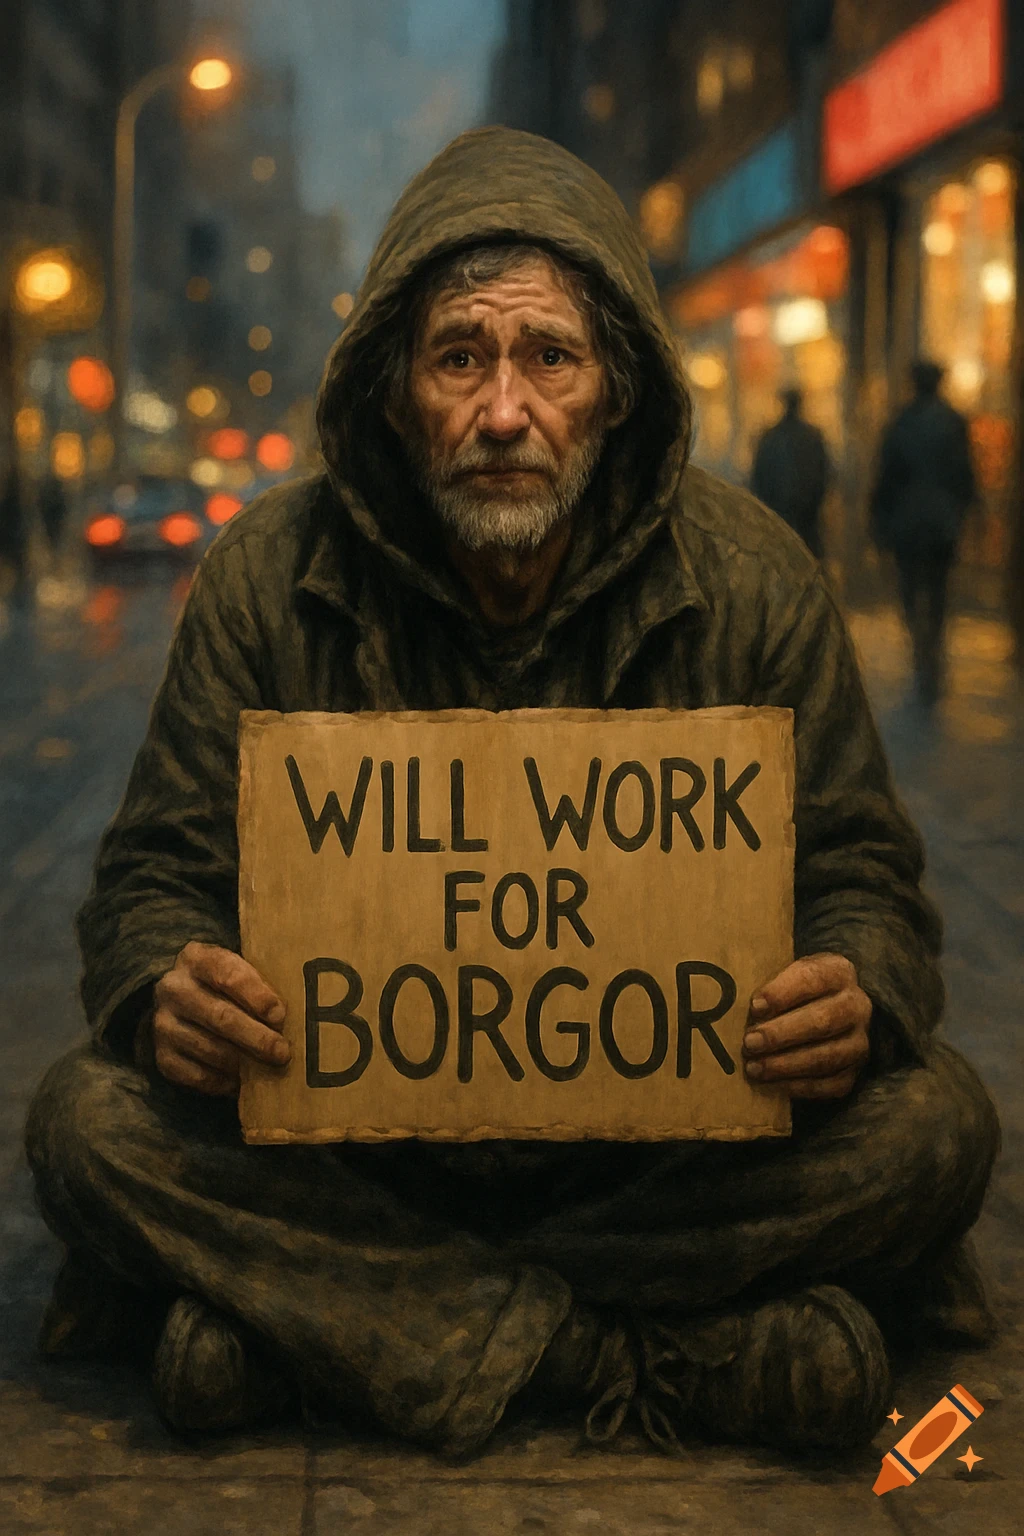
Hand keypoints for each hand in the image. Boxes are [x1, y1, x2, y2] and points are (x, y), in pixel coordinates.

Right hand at [152, 942, 288, 1095]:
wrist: (185, 1002)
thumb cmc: (228, 986)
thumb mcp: (241, 971)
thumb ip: (262, 984)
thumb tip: (298, 1014)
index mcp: (196, 958)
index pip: (226, 973)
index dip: (255, 995)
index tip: (280, 1015)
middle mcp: (173, 988)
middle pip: (219, 1015)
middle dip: (256, 1037)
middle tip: (283, 1052)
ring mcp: (163, 1023)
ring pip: (208, 1048)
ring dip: (242, 1062)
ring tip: (269, 1069)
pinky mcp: (162, 1056)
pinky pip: (195, 1075)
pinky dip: (223, 1081)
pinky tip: (244, 1082)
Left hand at [743, 953, 870, 1099]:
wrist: (824, 1010)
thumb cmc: (792, 991)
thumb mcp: (784, 974)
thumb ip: (766, 982)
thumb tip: (733, 1000)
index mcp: (838, 971)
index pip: (813, 978)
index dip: (783, 993)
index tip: (755, 1006)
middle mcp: (857, 1005)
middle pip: (822, 1021)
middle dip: (781, 1034)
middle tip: (749, 1043)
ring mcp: (859, 1041)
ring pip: (826, 1056)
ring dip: (786, 1064)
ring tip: (754, 1068)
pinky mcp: (855, 1071)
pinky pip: (830, 1084)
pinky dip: (800, 1086)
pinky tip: (773, 1085)